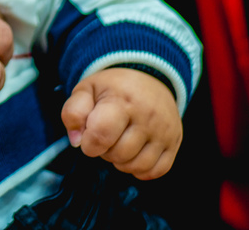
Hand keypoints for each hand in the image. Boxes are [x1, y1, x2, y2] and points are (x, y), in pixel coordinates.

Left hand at [60, 67, 181, 179]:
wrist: (150, 77)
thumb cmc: (113, 88)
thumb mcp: (87, 89)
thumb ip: (73, 112)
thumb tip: (76, 140)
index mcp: (122, 100)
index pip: (101, 135)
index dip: (88, 144)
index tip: (88, 138)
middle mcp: (148, 116)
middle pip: (118, 154)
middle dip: (105, 151)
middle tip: (106, 136)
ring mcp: (164, 131)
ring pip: (137, 166)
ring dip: (121, 161)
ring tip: (119, 143)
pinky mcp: (175, 142)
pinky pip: (156, 171)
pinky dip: (140, 169)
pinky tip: (134, 153)